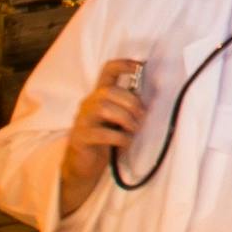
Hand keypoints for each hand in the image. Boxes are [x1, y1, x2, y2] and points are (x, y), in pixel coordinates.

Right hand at [59, 57, 149, 189]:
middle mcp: (88, 104)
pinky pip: (102, 133)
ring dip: (126, 119)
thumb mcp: (119, 120)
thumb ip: (128, 107)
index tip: (141, 66)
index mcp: (100, 95)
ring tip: (134, 130)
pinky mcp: (80, 138)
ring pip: (104, 108)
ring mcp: (82, 120)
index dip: (124, 65)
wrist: (83, 166)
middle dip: (131, 103)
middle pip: (110, 91)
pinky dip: (120, 137)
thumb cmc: (106, 140)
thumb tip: (150, 102)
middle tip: (142, 117)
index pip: (107, 71)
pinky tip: (126, 142)